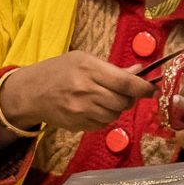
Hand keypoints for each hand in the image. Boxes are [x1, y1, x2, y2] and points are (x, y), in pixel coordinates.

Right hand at [0, 53, 151, 134]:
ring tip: (105, 98)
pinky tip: (94, 108)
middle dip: (130, 99)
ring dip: (117, 108)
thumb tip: (139, 71)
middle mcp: (86, 90)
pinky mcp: (78, 124)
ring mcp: (81, 110)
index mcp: (89, 68)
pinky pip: (103, 124)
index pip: (125, 82)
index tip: (153, 90)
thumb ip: (112, 68)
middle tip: (126, 93)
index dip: (143, 88)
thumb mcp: (83, 60)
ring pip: (115, 114)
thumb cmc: (58, 71)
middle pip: (123, 101)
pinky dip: (104, 117)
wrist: (30, 93)